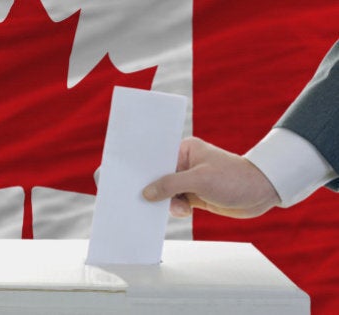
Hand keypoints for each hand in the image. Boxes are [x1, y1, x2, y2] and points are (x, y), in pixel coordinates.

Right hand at [142, 137, 280, 217]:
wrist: (262, 193)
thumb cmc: (235, 178)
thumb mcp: (199, 180)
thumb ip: (170, 185)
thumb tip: (147, 193)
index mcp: (184, 149)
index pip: (157, 158)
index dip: (145, 171)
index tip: (133, 182)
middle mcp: (185, 163)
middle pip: (159, 178)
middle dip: (156, 190)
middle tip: (149, 200)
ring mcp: (190, 180)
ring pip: (167, 193)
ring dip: (169, 203)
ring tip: (182, 207)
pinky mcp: (195, 195)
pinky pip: (177, 203)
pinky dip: (177, 209)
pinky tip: (185, 211)